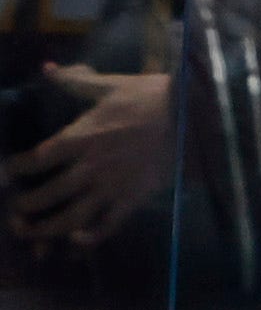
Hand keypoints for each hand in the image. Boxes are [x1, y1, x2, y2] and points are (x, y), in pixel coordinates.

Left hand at [4, 70, 170, 253]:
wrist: (195, 114)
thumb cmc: (152, 96)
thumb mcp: (112, 85)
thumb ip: (76, 81)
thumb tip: (45, 68)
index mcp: (82, 138)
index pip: (37, 159)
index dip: (16, 168)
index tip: (10, 170)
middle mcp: (90, 167)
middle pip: (45, 196)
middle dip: (24, 207)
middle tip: (16, 210)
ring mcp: (111, 187)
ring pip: (68, 219)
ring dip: (44, 231)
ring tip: (31, 233)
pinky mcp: (132, 199)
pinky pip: (105, 227)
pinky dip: (87, 239)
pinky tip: (75, 241)